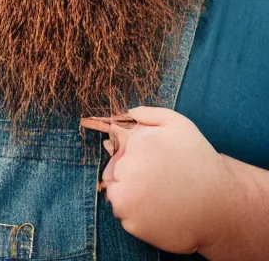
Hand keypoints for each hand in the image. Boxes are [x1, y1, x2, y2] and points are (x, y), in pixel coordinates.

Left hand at [95, 106, 232, 253]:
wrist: (222, 206)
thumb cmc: (200, 163)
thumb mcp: (180, 126)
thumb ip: (149, 114)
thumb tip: (125, 114)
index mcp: (139, 143)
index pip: (116, 146)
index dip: (136, 155)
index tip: (156, 163)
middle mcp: (129, 168)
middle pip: (113, 169)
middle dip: (132, 173)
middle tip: (160, 180)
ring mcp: (127, 197)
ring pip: (115, 191)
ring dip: (130, 192)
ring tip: (160, 195)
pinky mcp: (129, 221)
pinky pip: (122, 213)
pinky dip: (135, 212)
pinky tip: (159, 209)